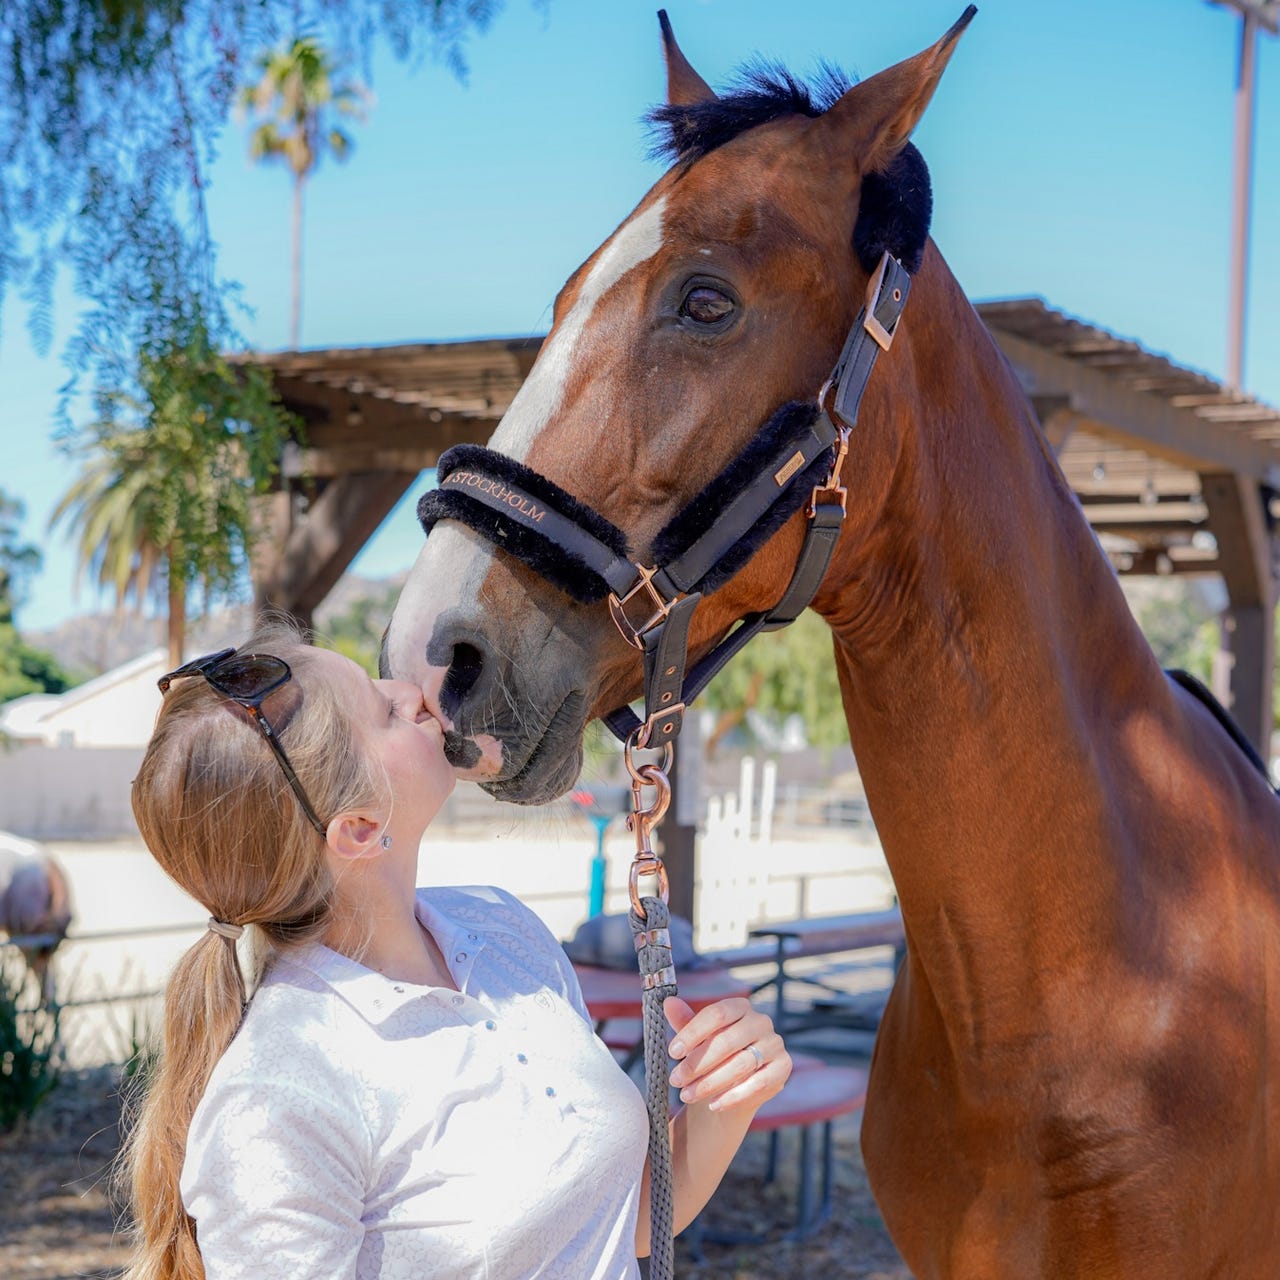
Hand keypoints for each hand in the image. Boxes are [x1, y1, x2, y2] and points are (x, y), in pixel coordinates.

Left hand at [665, 996, 790, 1112]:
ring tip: (687, 1095)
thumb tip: (667, 1003)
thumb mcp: (697, 1039)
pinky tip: (713, 1105)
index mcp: (740, 1007)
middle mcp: (761, 1021)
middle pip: (727, 1041)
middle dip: (698, 1063)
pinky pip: (758, 1083)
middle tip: (675, 1079)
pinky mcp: (783, 1068)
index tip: (672, 1052)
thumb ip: (684, 1022)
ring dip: (710, 1083)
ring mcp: (775, 1044)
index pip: (717, 1014)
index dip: (693, 1033)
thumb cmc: (712, 1056)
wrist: (733, 1087)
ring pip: (740, 1064)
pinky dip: (733, 1096)